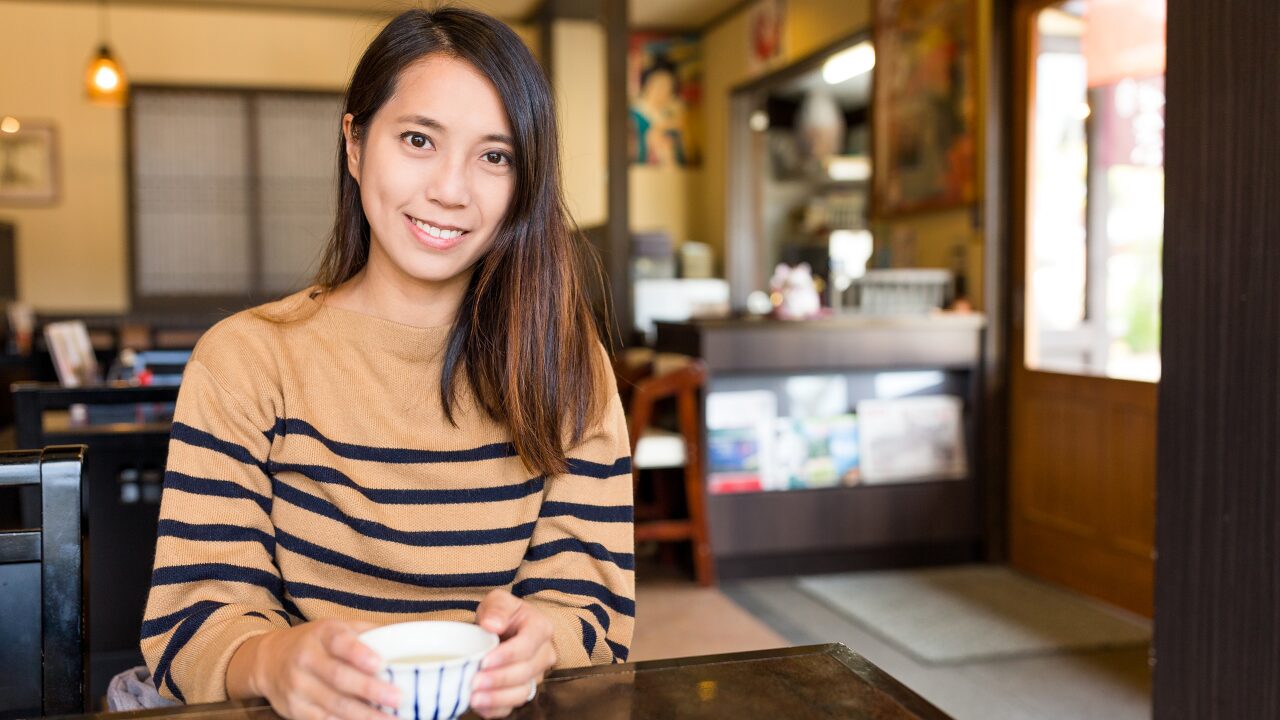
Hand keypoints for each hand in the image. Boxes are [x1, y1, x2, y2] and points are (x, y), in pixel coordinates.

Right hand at [233, 619, 400, 719]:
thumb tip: (411, 634)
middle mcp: (306, 659)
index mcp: (322, 635)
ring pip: (333, 704)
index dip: (358, 653)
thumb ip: (370, 632)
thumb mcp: (339, 628)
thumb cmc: (317, 642)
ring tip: (390, 719)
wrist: (270, 659)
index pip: (339, 642)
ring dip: (363, 716)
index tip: (380, 663)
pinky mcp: (294, 710)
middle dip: (370, 690)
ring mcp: (298, 686)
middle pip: (338, 677)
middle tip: (398, 698)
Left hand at [470, 590, 557, 717]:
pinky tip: (479, 706)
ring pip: (523, 693)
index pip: (528, 645)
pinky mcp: (523, 691)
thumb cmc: (502, 614)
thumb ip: (496, 609)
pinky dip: (495, 709)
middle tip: (474, 681)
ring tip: (474, 698)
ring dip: (498, 698)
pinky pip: (512, 707)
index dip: (507, 655)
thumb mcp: (498, 601)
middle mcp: (544, 654)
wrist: (503, 629)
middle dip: (499, 679)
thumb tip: (492, 624)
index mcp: (541, 628)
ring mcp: (536, 676)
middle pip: (526, 672)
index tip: (484, 660)